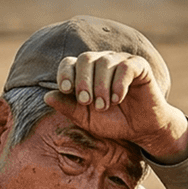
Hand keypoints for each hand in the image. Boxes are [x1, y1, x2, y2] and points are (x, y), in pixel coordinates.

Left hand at [43, 51, 187, 161]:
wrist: (140, 130)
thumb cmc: (112, 122)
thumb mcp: (86, 119)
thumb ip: (68, 108)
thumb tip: (47, 96)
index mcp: (86, 73)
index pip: (69, 63)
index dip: (65, 73)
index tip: (66, 90)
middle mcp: (102, 62)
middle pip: (85, 58)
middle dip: (83, 81)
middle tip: (87, 102)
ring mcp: (120, 61)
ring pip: (104, 62)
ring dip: (101, 86)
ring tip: (104, 105)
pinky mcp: (139, 66)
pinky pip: (125, 66)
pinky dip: (118, 83)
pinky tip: (118, 98)